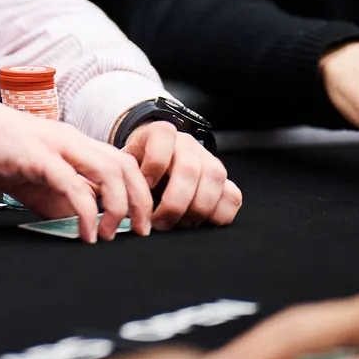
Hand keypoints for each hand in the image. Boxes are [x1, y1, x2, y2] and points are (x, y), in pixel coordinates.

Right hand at [0, 84, 152, 241]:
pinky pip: (73, 185)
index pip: (121, 162)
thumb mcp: (31, 175)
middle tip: (142, 232)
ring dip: (119, 206)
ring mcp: (55, 146)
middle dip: (141, 201)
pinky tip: (87, 233)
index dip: (137, 191)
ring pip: (108, 171)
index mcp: (72, 143)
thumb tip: (77, 220)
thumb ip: (55, 195)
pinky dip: (86, 211)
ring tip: (113, 234)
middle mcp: (71, 140)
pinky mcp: (37, 156)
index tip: (140, 221)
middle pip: (125, 165)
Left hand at [122, 121, 241, 230]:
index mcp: (160, 134)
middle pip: (189, 169)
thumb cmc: (138, 169)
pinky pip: (233, 196)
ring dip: (196, 211)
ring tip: (179, 225)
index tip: (144, 188)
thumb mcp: (125, 167)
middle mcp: (187, 143)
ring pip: (214, 180)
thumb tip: (127, 205)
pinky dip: (219, 215)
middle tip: (159, 223)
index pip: (162, 138)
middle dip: (174, 204)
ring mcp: (208, 160)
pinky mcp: (224, 180)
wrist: (153, 165)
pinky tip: (200, 222)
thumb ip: (126, 178)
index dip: (153, 166)